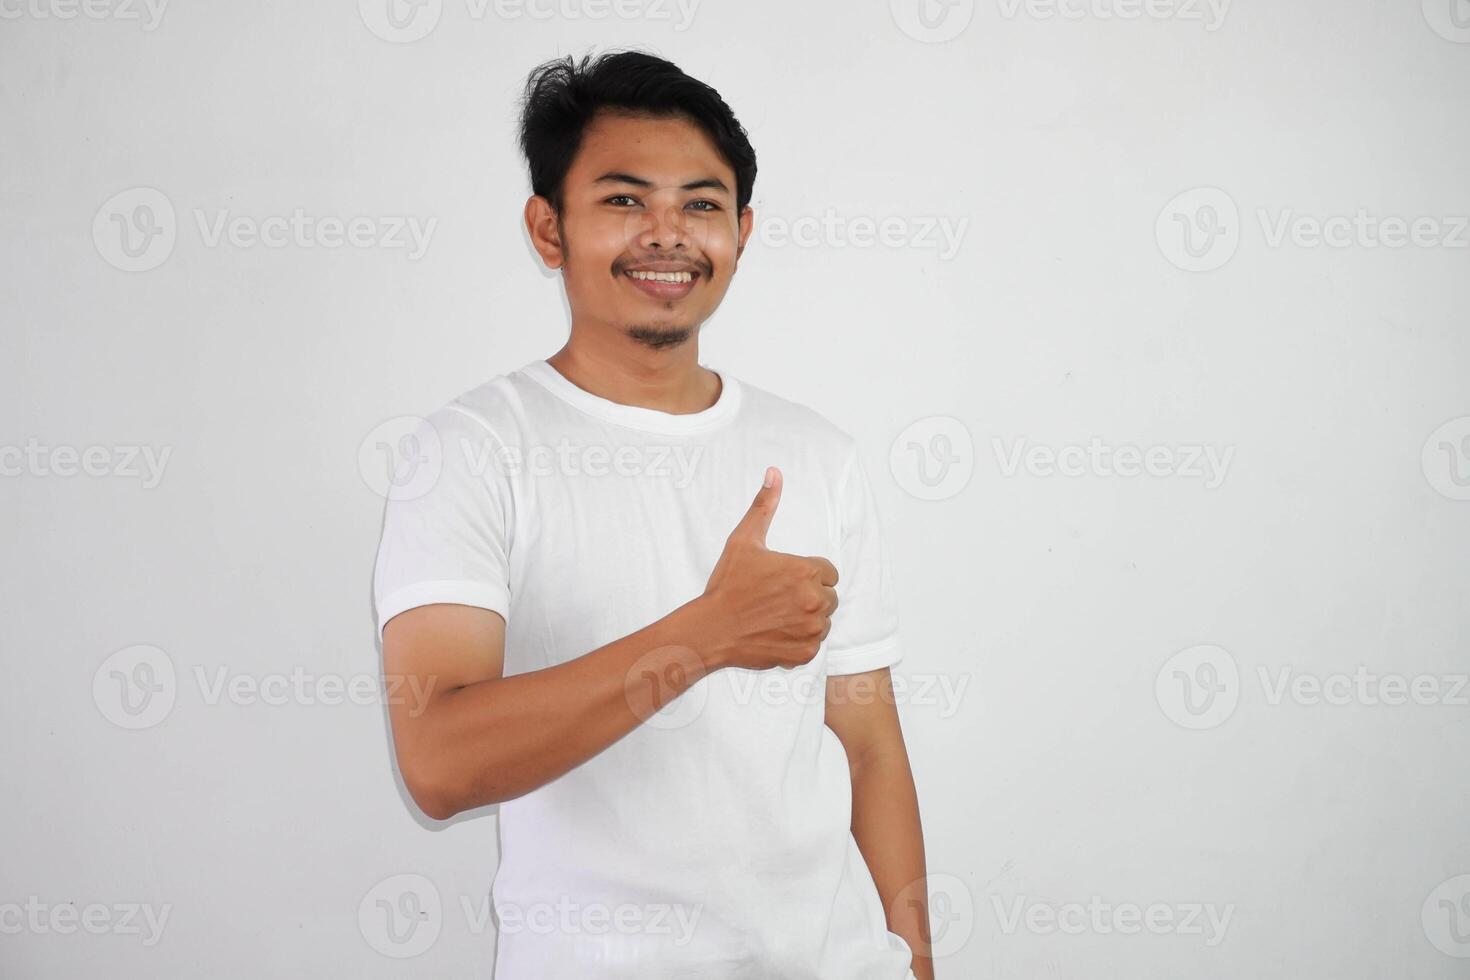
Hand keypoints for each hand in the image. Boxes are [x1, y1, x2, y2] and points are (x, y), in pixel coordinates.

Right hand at [698, 466, 838, 670]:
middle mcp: (815, 600)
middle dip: (810, 596)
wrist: (711, 629)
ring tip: (778, 616)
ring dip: (808, 619)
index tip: (785, 580)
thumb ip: (764, 506)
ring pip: (824, 621)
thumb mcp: (744, 540)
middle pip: (829, 597)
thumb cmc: (727, 585)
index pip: (829, 572)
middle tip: (779, 599)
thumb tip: (774, 473)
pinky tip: (777, 634)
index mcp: (807, 571)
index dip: (808, 575)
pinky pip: (814, 644)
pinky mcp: (806, 653)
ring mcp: (812, 629)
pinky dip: (800, 642)